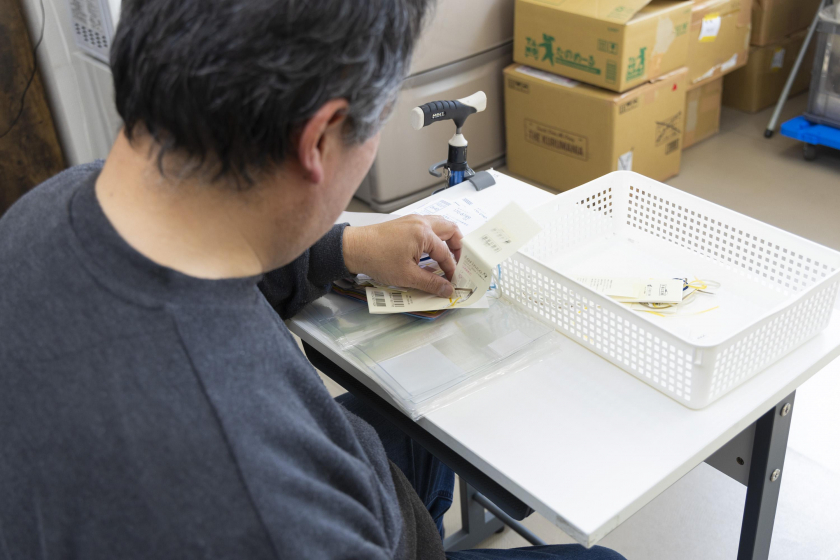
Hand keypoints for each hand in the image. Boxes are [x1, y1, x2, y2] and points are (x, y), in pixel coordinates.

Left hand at [342, 215, 462, 297]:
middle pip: (450, 229)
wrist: (353, 248)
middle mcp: (421, 222)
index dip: (451, 269)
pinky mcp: (404, 223)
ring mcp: (412, 220)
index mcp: (424, 233)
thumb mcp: (407, 276)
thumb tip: (447, 290)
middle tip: (458, 263)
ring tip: (447, 257)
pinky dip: (434, 237)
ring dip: (446, 240)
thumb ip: (431, 283)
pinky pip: (427, 226)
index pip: (445, 253)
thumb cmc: (378, 259)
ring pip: (439, 225)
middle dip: (458, 247)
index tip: (452, 282)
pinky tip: (430, 252)